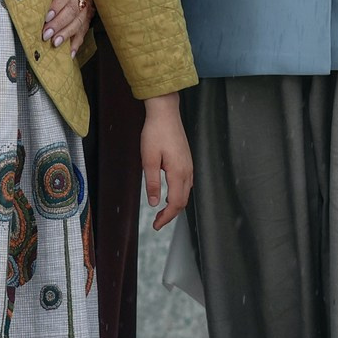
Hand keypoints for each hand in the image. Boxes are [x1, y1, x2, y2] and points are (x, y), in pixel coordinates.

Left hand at [43, 0, 92, 50]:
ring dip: (67, 34)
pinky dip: (78, 43)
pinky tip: (70, 54)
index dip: (56, 5)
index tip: (46, 15)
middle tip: (45, 34)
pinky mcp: (89, 17)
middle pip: (71, 12)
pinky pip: (84, 31)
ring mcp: (88, 8)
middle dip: (58, 24)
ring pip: (78, 23)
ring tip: (55, 44)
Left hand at [138, 95, 193, 229]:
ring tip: (162, 211)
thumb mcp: (148, 159)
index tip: (156, 225)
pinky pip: (186, 183)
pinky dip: (178, 193)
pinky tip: (169, 193)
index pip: (175, 203)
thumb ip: (152, 183)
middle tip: (157, 222)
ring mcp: (189, 165)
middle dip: (171, 214)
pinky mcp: (187, 160)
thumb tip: (154, 203)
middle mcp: (187, 171)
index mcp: (178, 173)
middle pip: (183, 201)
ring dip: (175, 204)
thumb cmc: (155, 132)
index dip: (166, 217)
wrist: (165, 112)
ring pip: (186, 193)